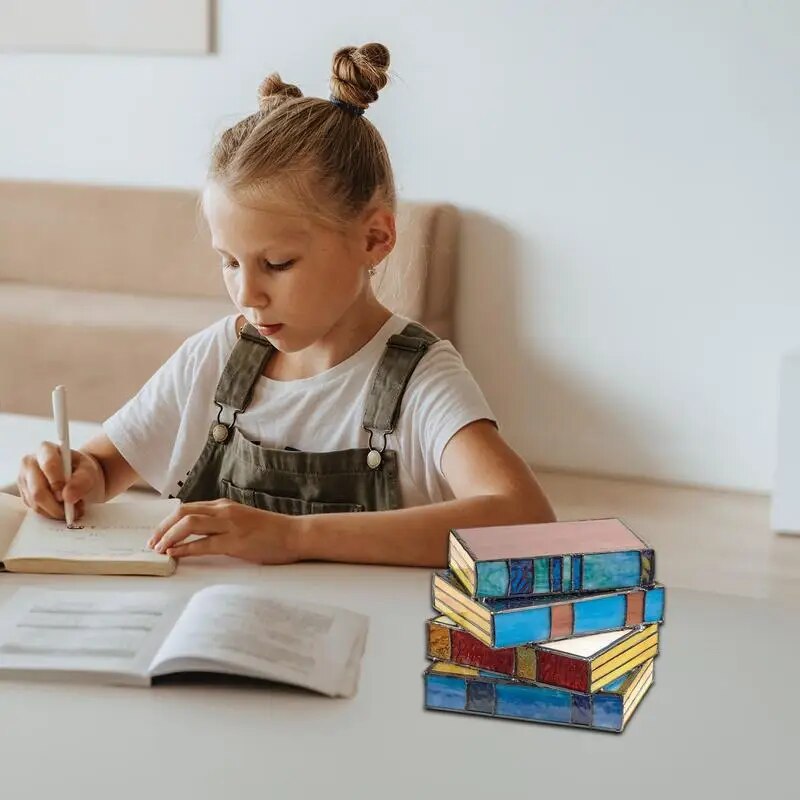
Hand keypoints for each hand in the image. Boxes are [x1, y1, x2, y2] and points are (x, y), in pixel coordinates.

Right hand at [17, 442, 105, 519]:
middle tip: (72, 509)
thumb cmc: (81, 469)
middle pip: (38, 490)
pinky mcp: (24, 493)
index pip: (48, 465)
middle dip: (57, 505)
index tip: (67, 496)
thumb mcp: (88, 470)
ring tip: (72, 508)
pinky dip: (50, 513)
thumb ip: (82, 481)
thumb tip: (67, 496)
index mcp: (45, 449)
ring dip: (55, 511)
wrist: (77, 475)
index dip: (58, 483)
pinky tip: (62, 508)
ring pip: (35, 503)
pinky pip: (35, 509)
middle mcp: (29, 462)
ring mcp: (24, 479)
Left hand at [147, 499, 301, 564]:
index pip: (187, 508)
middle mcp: (224, 511)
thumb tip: (199, 535)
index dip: (168, 521)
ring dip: (169, 537)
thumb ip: (221, 523)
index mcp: (224, 505)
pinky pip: (203, 544)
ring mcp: (230, 525)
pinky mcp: (236, 542)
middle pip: (182, 513)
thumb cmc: (271, 531)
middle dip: (162, 528)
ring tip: (159, 549)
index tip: (157, 534)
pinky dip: (185, 549)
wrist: (295, 534)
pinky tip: (175, 555)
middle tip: (152, 542)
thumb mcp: (241, 520)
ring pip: (189, 524)